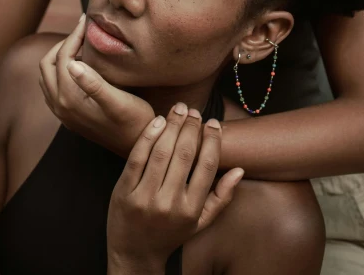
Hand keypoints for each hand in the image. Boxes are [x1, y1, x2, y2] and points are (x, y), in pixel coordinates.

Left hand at [39, 14, 154, 156]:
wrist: (139, 147)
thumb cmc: (134, 121)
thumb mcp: (118, 101)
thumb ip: (93, 83)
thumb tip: (72, 63)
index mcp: (70, 100)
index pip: (62, 57)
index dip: (73, 36)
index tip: (86, 21)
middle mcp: (61, 108)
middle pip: (47, 65)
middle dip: (63, 44)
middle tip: (83, 32)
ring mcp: (63, 114)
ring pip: (47, 77)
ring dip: (59, 57)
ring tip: (81, 45)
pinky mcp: (69, 117)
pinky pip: (52, 88)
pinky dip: (60, 71)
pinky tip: (80, 66)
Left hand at [107, 103, 243, 270]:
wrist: (133, 253)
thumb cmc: (170, 233)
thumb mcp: (200, 222)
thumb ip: (221, 197)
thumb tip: (240, 170)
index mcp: (191, 209)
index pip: (207, 166)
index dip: (212, 140)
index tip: (213, 123)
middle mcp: (169, 203)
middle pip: (185, 154)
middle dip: (191, 127)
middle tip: (194, 111)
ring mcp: (145, 197)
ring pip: (162, 152)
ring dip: (172, 125)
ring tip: (178, 109)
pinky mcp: (124, 191)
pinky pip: (137, 157)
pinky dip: (148, 136)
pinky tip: (157, 121)